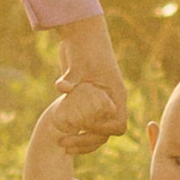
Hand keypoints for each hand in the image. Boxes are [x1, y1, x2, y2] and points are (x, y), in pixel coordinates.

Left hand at [53, 17, 125, 138]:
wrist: (81, 33)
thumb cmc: (84, 45)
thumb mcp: (78, 61)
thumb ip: (72, 76)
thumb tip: (60, 86)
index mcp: (115, 94)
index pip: (118, 124)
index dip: (102, 130)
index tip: (83, 126)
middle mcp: (110, 101)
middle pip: (106, 133)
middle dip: (87, 142)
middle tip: (65, 144)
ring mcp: (99, 103)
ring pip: (96, 131)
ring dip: (82, 141)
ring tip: (62, 145)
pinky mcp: (87, 101)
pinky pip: (87, 123)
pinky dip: (77, 132)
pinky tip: (61, 135)